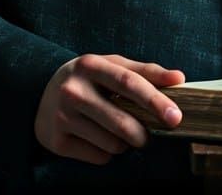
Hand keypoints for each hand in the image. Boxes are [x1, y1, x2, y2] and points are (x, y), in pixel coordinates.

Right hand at [34, 53, 184, 164]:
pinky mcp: (57, 141)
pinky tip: (100, 139)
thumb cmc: (88, 78)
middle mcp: (73, 90)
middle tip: (148, 136)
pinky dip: (108, 152)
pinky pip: (99, 157)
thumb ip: (145, 72)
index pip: (128, 83)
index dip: (155, 100)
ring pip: (112, 143)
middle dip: (144, 134)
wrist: (41, 93)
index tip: (176, 116)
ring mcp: (62, 117)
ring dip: (126, 144)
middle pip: (122, 121)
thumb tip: (179, 78)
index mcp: (90, 65)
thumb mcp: (111, 66)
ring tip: (120, 132)